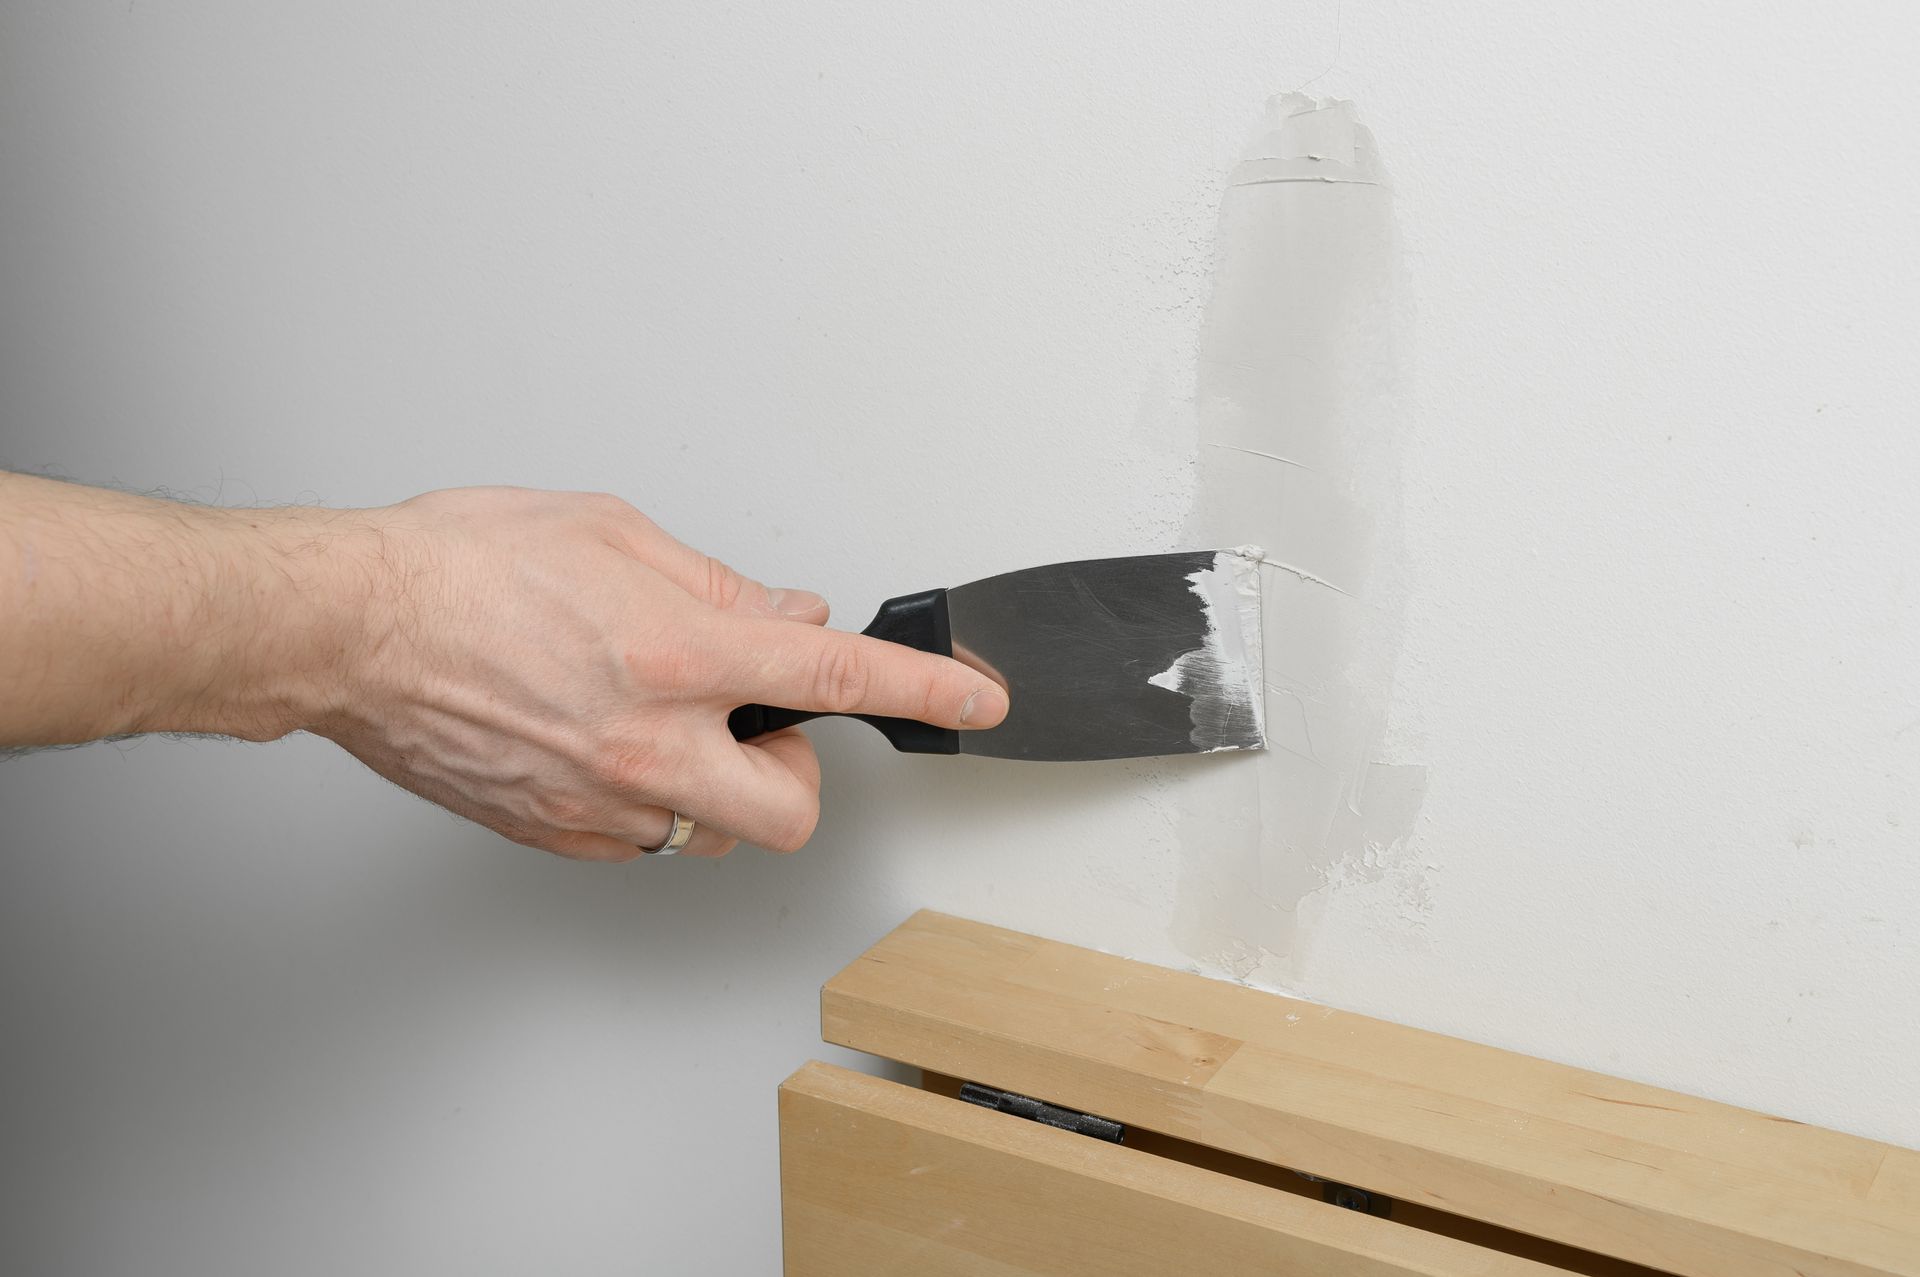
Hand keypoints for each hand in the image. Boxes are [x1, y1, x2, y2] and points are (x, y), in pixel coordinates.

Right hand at [315, 487, 1007, 859]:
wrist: (347, 628)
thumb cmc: (462, 566)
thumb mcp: (613, 534)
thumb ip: (719, 586)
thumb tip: (791, 616)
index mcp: (676, 654)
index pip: (833, 678)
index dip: (923, 691)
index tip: (975, 701)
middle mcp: (648, 743)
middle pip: (789, 810)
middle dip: (794, 774)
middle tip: (758, 725)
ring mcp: (601, 802)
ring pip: (710, 831)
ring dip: (713, 784)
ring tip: (654, 718)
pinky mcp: (556, 834)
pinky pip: (639, 836)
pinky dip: (644, 796)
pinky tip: (595, 738)